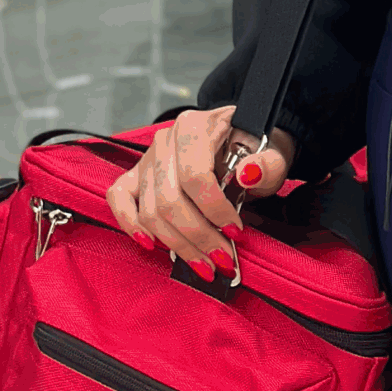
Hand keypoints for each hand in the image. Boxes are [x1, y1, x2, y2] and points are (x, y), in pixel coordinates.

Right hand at [105, 102, 295, 274]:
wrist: (241, 140)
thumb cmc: (254, 149)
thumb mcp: (273, 153)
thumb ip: (268, 163)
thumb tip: (249, 173)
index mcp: (197, 126)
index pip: (195, 175)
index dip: (215, 210)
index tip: (235, 231)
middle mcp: (166, 140)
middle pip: (169, 199)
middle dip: (198, 237)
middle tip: (222, 259)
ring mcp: (147, 158)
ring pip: (149, 209)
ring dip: (176, 244)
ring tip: (203, 264)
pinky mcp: (136, 174)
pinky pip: (118, 199)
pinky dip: (130, 224)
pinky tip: (151, 244)